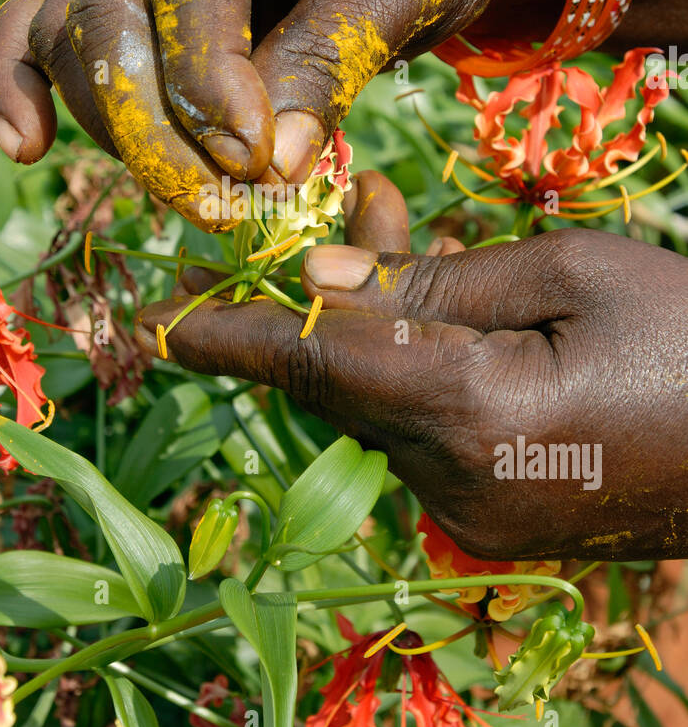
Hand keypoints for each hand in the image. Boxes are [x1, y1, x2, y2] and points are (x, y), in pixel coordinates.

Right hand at [0, 0, 554, 227]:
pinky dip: (28, 87)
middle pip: (109, 1)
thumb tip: (261, 169)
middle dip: (151, 119)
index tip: (256, 161)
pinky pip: (45, 29)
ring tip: (195, 197)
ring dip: (117, 127)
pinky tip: (24, 146)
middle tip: (215, 203)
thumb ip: (331, 62)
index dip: (209, 73)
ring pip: (73, 29)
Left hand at [135, 174, 687, 560]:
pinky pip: (419, 438)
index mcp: (469, 415)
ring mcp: (474, 517)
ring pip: (377, 407)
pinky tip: (449, 317)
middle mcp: (452, 485)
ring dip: (373, 330)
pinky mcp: (497, 521)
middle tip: (349, 204)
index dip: (232, 340)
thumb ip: (432, 281)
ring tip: (401, 236)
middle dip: (324, 298)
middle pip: (341, 383)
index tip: (158, 326)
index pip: (316, 366)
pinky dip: (413, 373)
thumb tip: (322, 278)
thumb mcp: (568, 274)